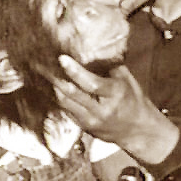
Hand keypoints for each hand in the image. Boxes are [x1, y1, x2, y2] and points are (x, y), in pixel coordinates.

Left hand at [52, 55, 178, 163]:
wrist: (138, 130)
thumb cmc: (134, 101)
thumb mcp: (127, 80)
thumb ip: (110, 66)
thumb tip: (92, 50)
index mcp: (115, 94)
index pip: (91, 83)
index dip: (75, 71)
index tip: (62, 58)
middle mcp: (102, 110)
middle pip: (72, 94)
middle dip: (56, 78)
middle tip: (42, 64)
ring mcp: (91, 122)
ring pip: (65, 103)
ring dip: (54, 87)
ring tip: (46, 72)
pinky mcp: (84, 128)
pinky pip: (67, 110)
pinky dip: (60, 97)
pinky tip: (55, 86)